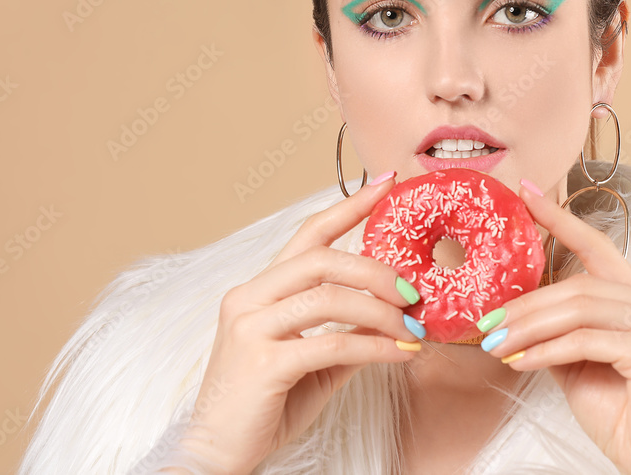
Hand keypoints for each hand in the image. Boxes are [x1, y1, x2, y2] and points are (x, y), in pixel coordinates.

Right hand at [172, 172, 423, 473]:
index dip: (350, 206)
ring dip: (381, 310)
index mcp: (258, 290)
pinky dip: (375, 346)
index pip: (307, 234)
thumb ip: (346, 332)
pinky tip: (401, 354)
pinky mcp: (263, 362)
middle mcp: (249, 298)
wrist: (216, 454)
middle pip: (323, 258)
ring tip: (413, 327)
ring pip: (329, 296)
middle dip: (377, 269)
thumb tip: (395, 315)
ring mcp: (251, 327)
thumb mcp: (312, 362)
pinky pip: (333, 343)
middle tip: (413, 291)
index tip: (387, 184)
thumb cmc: (263, 407)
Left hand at [476, 179, 630, 474]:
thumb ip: (559, 330)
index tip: (526, 193)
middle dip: (526, 303)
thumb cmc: (621, 414)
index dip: (561, 219)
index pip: (598, 248)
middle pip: (579, 284)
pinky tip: (520, 363)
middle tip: (487, 321)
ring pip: (579, 309)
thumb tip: (513, 311)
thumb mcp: (579, 363)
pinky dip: (545, 350)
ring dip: (528, 326)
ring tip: (495, 343)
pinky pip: (585, 340)